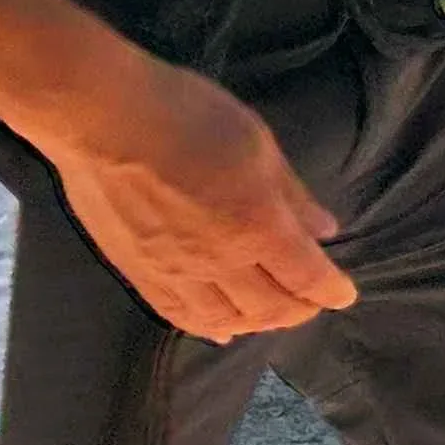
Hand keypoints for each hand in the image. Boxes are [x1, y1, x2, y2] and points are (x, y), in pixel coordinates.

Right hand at [26, 49, 357, 342]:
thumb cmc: (187, 115)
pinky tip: (220, 330)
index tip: (343, 293)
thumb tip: (324, 230)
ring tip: (269, 315)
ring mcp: (176, 271)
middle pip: (271, 307)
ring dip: (257, 322)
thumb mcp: (257, 143)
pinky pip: (179, 315)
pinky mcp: (138, 272)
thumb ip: (292, 194)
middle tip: (309, 302)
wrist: (102, 118)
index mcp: (259, 226)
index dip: (331, 290)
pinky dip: (208, 328)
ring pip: (227, 319)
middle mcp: (221, 260)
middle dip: (299, 310)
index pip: (307, 277)